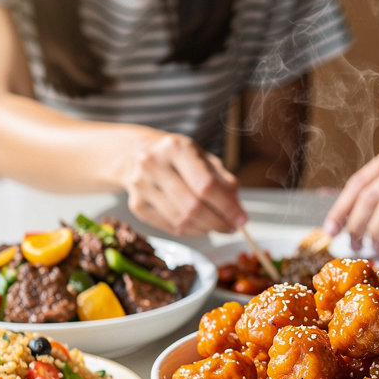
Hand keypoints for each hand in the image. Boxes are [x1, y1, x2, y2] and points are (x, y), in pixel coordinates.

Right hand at [122, 131, 246, 235]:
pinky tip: (200, 226)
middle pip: (193, 206)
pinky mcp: (136, 206)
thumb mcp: (202, 157)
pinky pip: (170, 227)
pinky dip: (190, 231)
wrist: (136, 153)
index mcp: (176, 148)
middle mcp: (154, 165)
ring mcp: (141, 186)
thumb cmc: (177, 156)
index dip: (227, 207)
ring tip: (217, 226)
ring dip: (205, 229)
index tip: (242, 219)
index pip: (206, 185)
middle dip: (218, 222)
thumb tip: (237, 208)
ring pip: (181, 220)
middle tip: (232, 228)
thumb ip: (223, 179)